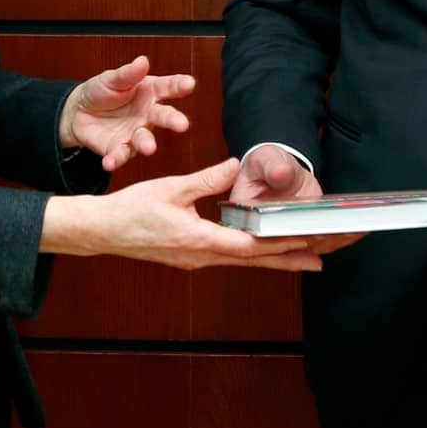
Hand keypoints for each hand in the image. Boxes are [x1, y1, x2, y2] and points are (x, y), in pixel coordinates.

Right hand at [40, 158, 335, 271]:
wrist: (102, 232)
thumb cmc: (132, 209)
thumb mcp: (172, 188)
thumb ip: (208, 179)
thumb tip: (238, 166)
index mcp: (199, 240)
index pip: (250, 245)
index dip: (281, 243)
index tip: (308, 240)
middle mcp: (202, 256)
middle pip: (255, 260)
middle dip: (291, 258)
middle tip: (323, 259)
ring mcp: (197, 259)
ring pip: (245, 261)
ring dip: (276, 259)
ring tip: (308, 259)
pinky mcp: (192, 256)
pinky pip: (231, 257)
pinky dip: (254, 254)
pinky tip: (266, 250)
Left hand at [60, 55, 193, 172]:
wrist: (79, 112)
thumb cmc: (102, 91)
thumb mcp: (111, 79)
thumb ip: (127, 74)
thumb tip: (142, 61)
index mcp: (150, 92)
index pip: (168, 87)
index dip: (180, 85)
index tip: (190, 83)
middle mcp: (148, 114)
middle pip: (164, 116)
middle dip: (173, 120)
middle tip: (182, 125)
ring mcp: (135, 133)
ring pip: (145, 139)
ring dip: (147, 144)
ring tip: (149, 147)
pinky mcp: (119, 148)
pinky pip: (119, 155)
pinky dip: (115, 160)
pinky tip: (109, 163)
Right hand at [231, 145, 365, 254]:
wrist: (277, 168)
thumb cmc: (266, 165)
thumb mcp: (266, 159)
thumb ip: (272, 166)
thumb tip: (280, 174)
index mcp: (244, 217)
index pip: (257, 237)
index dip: (278, 240)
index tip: (301, 234)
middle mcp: (261, 234)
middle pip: (282, 250)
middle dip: (310, 245)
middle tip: (333, 231)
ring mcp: (281, 239)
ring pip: (303, 251)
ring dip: (326, 243)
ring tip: (349, 231)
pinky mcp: (298, 238)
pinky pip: (316, 246)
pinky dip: (334, 241)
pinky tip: (352, 233)